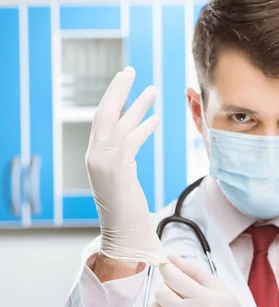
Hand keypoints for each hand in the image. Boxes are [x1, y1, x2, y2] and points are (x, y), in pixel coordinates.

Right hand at [86, 67, 166, 265]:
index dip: (112, 100)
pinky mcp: (118, 169)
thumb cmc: (126, 212)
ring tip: (151, 89)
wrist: (123, 236)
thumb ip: (121, 162)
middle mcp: (95, 156)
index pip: (101, 121)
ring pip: (120, 124)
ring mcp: (104, 162)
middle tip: (130, 70)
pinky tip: (156, 119)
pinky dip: (144, 128)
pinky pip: (132, 141)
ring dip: (137, 104)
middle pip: (104, 114)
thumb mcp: (120, 182)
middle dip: (117, 90)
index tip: (123, 84)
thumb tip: (129, 149)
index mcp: (95, 158)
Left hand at [151, 254, 262, 306]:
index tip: (167, 267)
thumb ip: (193, 270)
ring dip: (162, 305)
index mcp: (204, 298)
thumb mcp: (218, 287)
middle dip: (166, 287)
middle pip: (161, 293)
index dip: (167, 268)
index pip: (173, 277)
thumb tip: (170, 257)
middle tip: (177, 292)